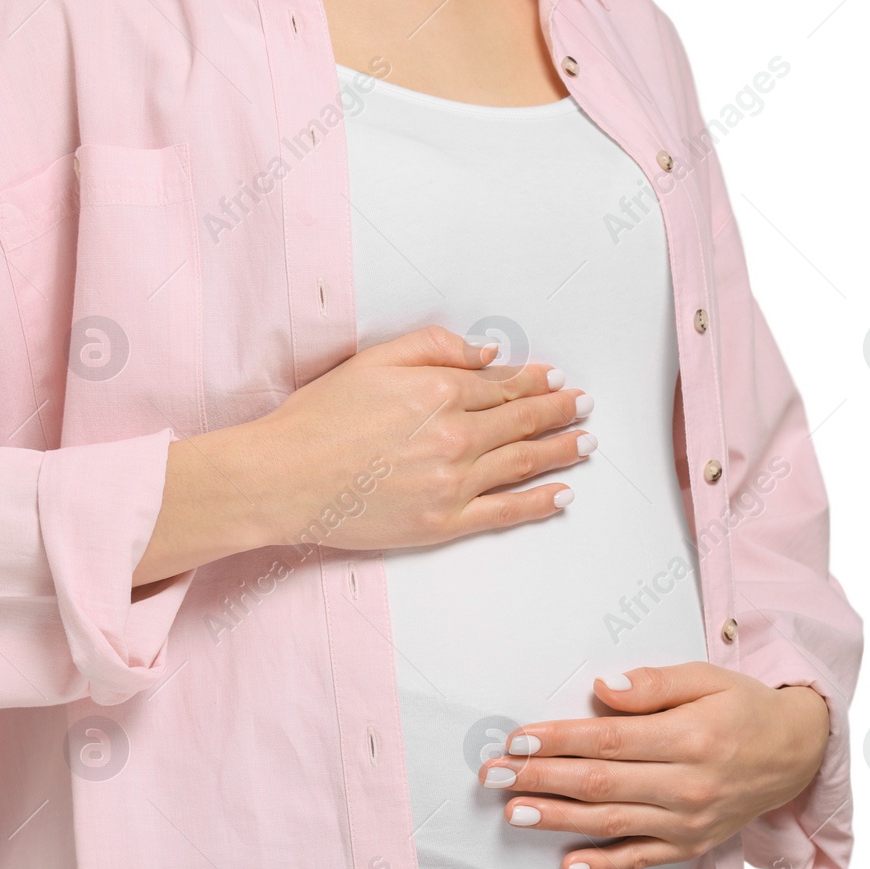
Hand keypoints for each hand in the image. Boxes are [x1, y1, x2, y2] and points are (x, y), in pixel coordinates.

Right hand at [133, 325, 593, 583]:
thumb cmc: (317, 420)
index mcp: (439, 390)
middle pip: (522, 420)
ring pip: (523, 462)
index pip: (502, 384)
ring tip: (586, 442)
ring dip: (562, 451)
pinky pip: (506, 512)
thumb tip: (486, 353)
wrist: (283, 479)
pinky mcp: (442, 521)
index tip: (557, 380)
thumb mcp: (373, 360)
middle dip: (560, 411)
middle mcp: (455, 435)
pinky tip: (562, 495)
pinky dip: (539, 503)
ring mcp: (453, 482)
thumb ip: (433, 347)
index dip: (536, 381)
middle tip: (583, 406)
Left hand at [476, 663, 829, 868]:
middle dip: (541, 779)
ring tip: (514, 812)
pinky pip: (641, 859)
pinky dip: (603, 865)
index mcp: (691, 738)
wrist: (796, 754)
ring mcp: (689, 822)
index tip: (517, 740)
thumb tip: (604, 690)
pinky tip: (567, 865)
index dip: (559, 741)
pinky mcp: (691, 845)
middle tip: (493, 777)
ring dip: (558, 819)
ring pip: (612, 822)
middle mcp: (689, 786)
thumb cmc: (743, 708)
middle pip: (602, 783)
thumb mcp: (706, 678)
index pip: (610, 740)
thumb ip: (654, 685)